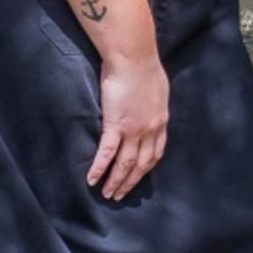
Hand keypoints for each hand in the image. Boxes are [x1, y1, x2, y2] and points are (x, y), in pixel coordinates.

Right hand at [86, 54, 167, 201]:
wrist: (133, 57)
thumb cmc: (144, 66)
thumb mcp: (158, 89)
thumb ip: (153, 104)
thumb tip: (149, 107)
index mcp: (161, 122)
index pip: (156, 152)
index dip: (146, 168)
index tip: (138, 177)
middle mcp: (150, 130)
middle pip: (141, 164)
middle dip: (130, 181)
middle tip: (120, 195)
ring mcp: (134, 130)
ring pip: (125, 163)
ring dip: (116, 181)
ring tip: (107, 194)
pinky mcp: (116, 125)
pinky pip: (106, 153)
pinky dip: (99, 168)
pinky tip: (92, 180)